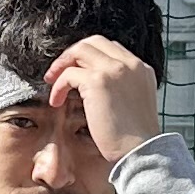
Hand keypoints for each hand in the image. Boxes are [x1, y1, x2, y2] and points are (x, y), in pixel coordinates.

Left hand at [42, 36, 165, 163]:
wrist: (141, 151)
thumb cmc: (135, 138)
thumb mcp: (134, 103)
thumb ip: (121, 87)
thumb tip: (95, 88)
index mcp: (141, 68)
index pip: (111, 48)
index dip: (90, 57)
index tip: (78, 72)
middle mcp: (129, 64)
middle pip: (94, 42)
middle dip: (73, 54)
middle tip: (59, 72)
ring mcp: (114, 70)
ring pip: (80, 50)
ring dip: (62, 65)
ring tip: (52, 82)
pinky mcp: (98, 81)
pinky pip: (69, 73)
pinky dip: (59, 86)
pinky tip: (57, 101)